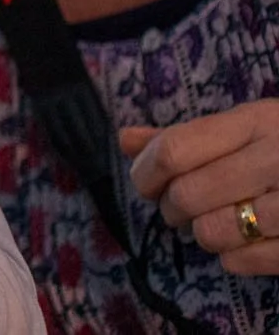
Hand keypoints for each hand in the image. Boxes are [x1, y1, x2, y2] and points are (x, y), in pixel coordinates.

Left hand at [124, 100, 278, 274]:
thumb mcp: (251, 126)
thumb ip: (187, 135)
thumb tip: (125, 139)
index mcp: (259, 121)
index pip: (174, 150)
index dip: (146, 172)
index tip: (147, 182)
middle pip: (187, 194)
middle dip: (171, 208)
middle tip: (180, 209)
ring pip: (213, 232)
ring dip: (202, 234)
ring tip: (214, 223)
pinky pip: (245, 261)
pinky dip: (232, 258)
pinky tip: (243, 243)